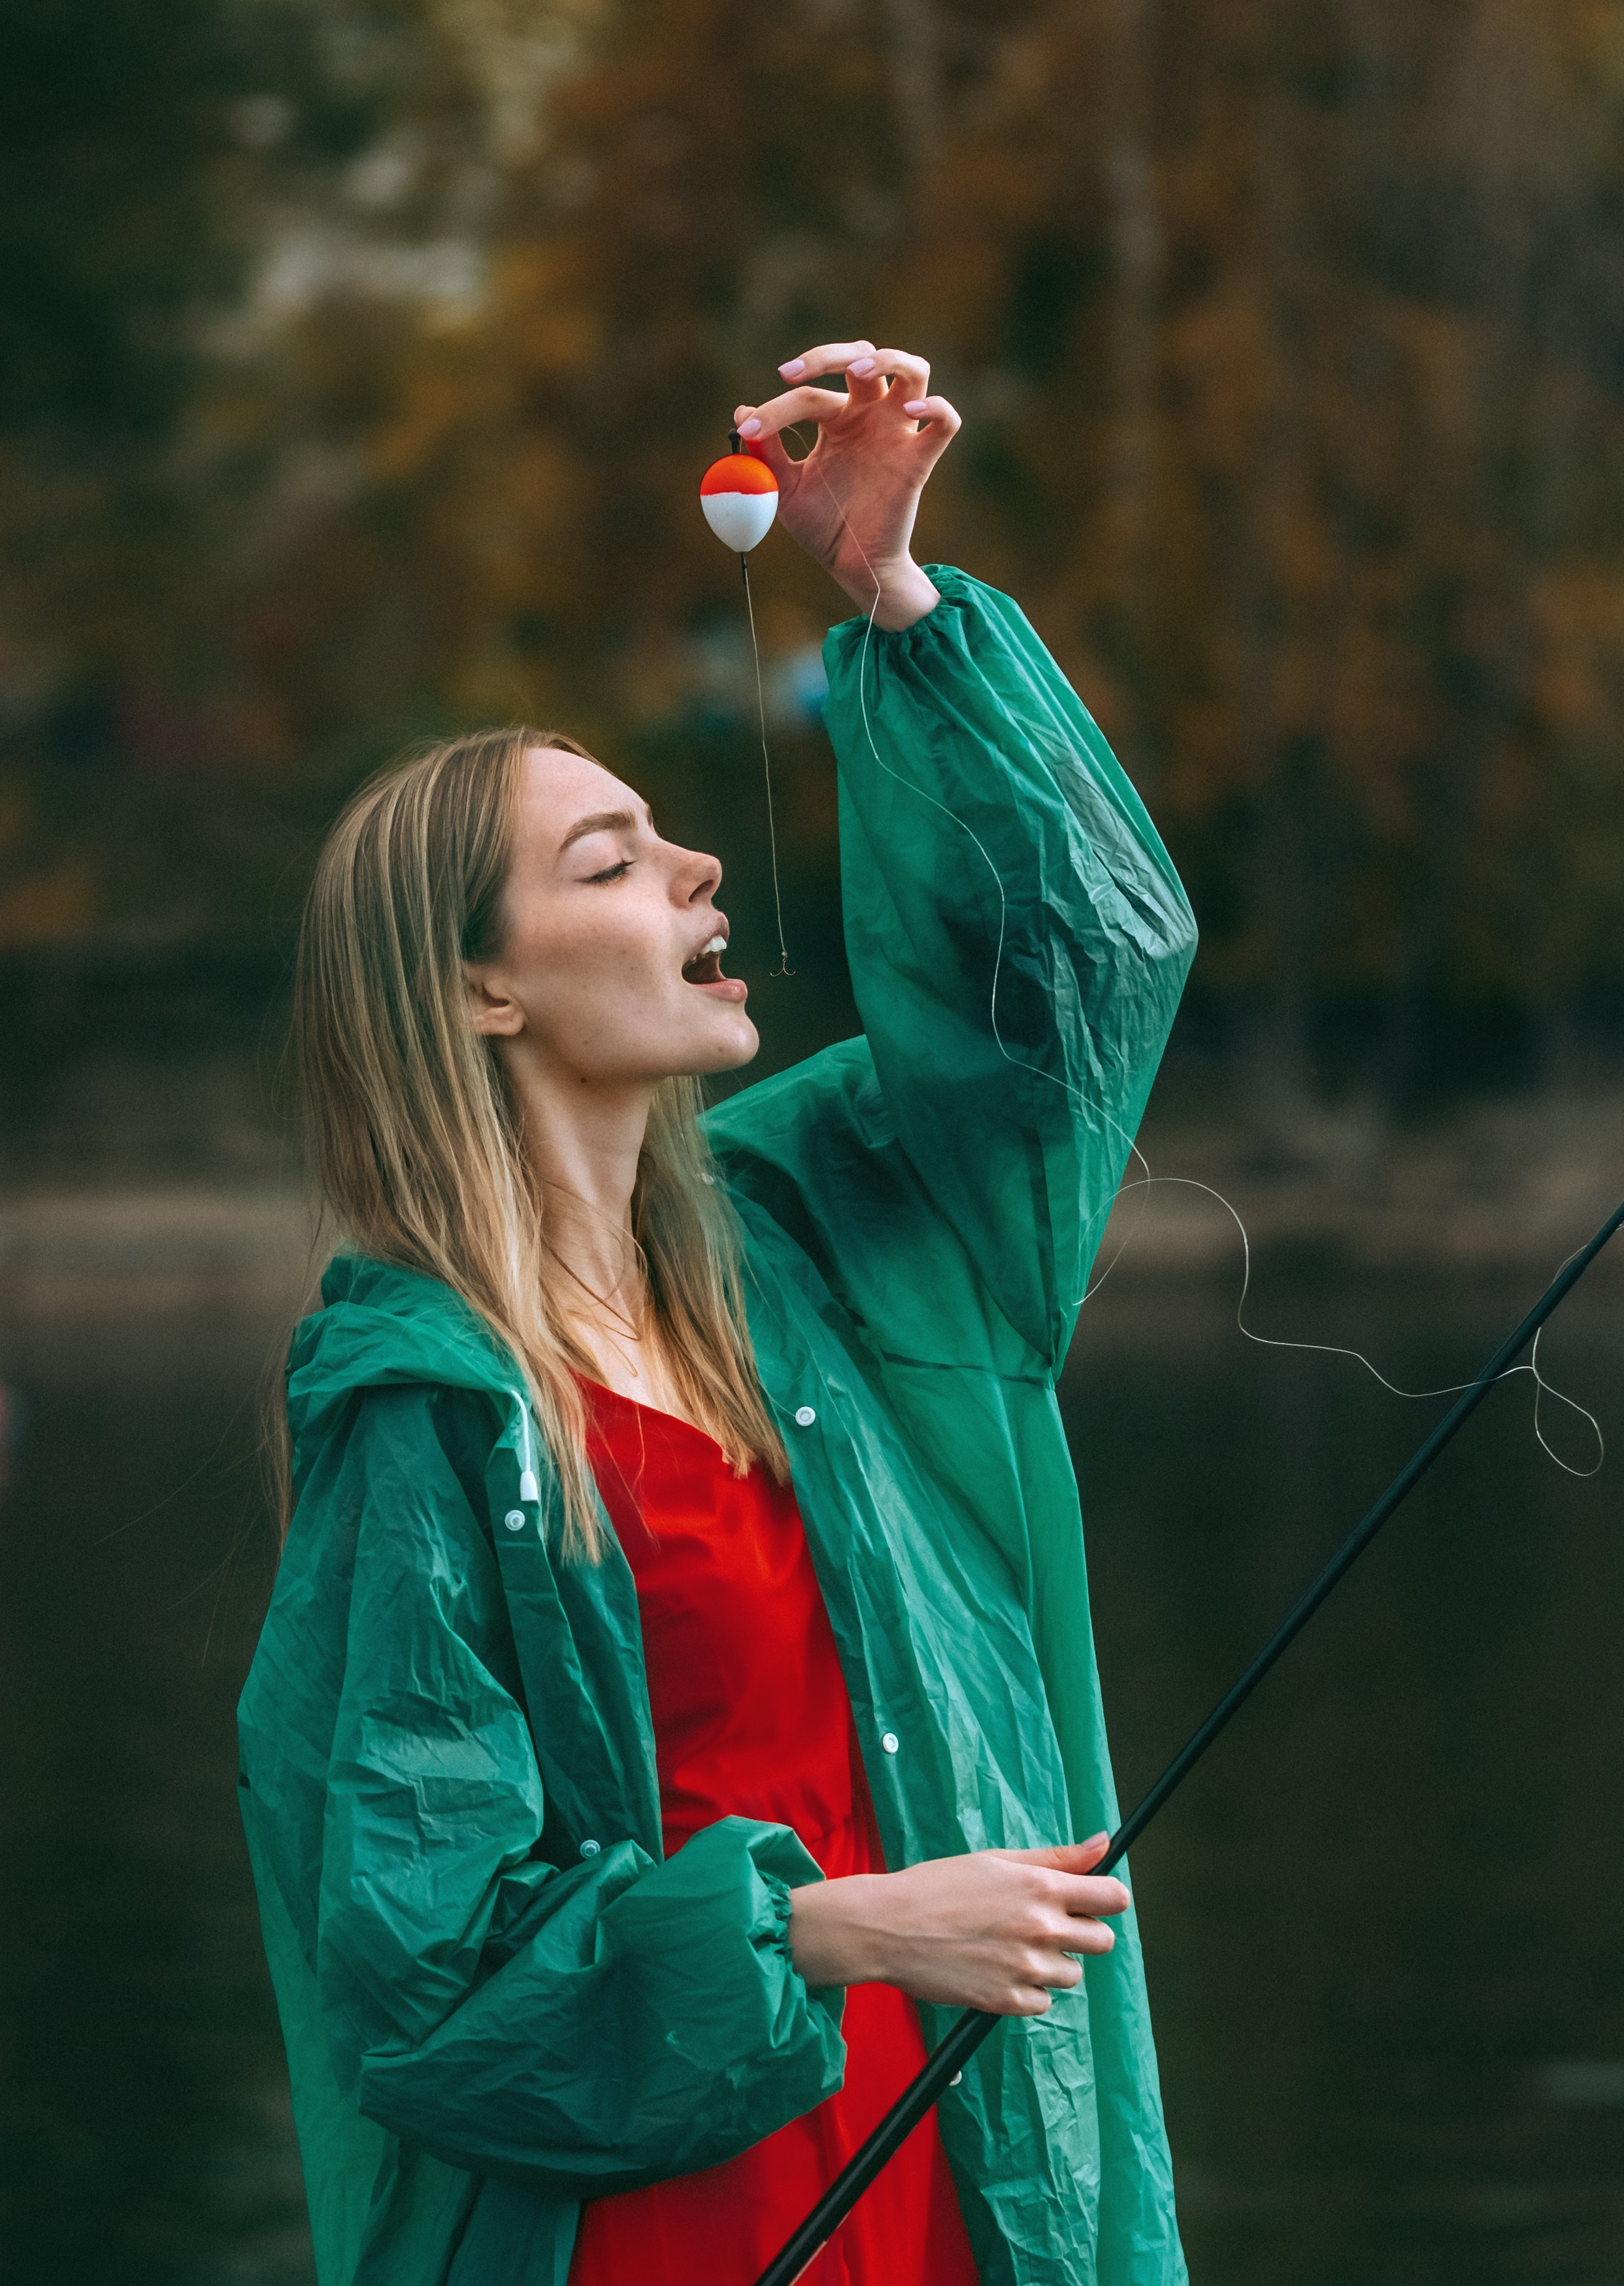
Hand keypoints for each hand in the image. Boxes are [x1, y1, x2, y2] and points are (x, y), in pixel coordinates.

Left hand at [734, 340, 960, 630]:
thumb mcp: (784, 489)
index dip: (778, 407)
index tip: (752, 429)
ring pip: (915, 371)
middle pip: (865, 357)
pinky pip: (945, 424)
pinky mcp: (919, 462)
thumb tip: (742, 413)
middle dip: (830, 355)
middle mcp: (870, 418)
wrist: (849, 567)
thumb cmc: (820, 527)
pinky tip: (911, 413)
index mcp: (837, 420)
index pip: (811, 392)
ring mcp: (897, 435)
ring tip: (857, 372)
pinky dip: (936, 409)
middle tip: (794, 375)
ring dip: (890, 359)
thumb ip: (767, 452)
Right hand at [787, 1833, 1129, 2014]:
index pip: (1113, 1898)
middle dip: (1082, 1932)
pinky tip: (998, 1969)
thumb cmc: (939, 1885)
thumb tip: (1103, 1844)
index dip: (1106, 1898)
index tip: (1091, 1900)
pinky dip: (1027, 1990)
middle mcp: (1041, 1928)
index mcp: (1041, 1887)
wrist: (888, 1927)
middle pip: (1102, 1941)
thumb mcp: (997, 1860)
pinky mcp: (1007, 2002)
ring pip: (1072, 1974)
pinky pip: (1043, 2002)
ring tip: (1011, 1946)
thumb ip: (1056, 1858)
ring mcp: (1026, 1969)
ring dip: (1051, 1962)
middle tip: (1045, 1924)